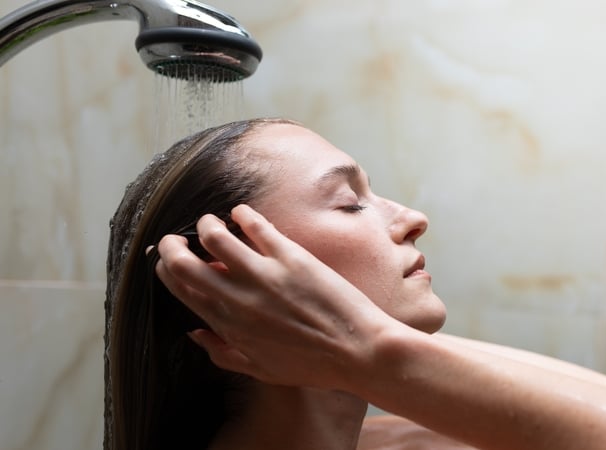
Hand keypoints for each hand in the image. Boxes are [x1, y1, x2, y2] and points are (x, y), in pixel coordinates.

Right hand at [155, 204, 397, 390]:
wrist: (358, 351)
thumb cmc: (313, 365)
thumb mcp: (261, 369)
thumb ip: (223, 353)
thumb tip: (194, 333)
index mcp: (229, 326)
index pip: (182, 290)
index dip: (167, 270)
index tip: (167, 259)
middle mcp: (239, 299)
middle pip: (185, 263)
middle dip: (172, 245)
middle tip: (176, 238)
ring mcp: (264, 276)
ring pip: (215, 237)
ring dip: (207, 224)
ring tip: (212, 222)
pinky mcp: (291, 258)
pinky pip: (256, 226)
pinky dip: (243, 214)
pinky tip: (241, 212)